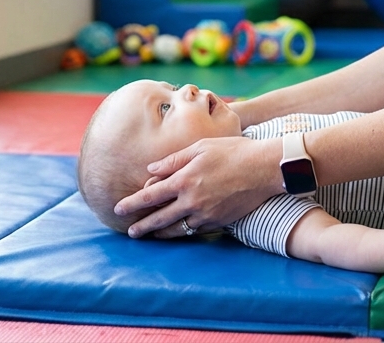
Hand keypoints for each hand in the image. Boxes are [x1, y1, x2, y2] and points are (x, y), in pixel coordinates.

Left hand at [113, 134, 278, 237]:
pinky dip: (182, 232)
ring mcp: (205, 214)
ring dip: (160, 234)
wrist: (265, 169)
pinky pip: (194, 230)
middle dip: (142, 226)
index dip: (132, 204)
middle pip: (159, 218)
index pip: (150, 196)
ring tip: (150, 236)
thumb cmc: (233, 151)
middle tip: (130, 233)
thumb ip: (174, 161)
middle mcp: (192, 200)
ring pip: (176, 229)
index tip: (119, 209)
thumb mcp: (200, 147)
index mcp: (184, 179)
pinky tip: (176, 232)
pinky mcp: (218, 221)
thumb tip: (151, 171)